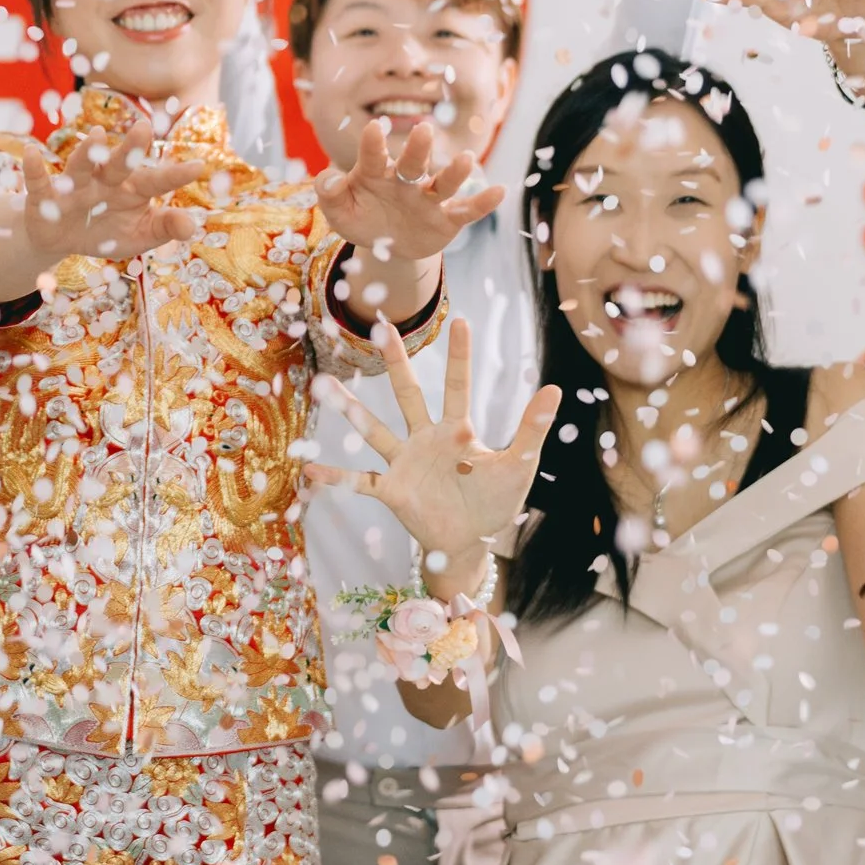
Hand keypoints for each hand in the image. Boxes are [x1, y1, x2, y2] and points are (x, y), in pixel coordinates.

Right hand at [22, 124, 210, 261]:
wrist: (61, 240)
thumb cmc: (106, 231)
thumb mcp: (137, 235)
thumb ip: (164, 228)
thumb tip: (192, 225)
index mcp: (132, 190)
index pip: (156, 181)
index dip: (175, 175)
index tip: (200, 166)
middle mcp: (105, 181)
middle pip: (120, 164)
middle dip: (130, 149)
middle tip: (144, 128)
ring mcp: (75, 186)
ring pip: (81, 167)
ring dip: (86, 152)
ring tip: (95, 135)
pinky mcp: (45, 196)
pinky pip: (39, 181)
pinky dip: (34, 169)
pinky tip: (32, 153)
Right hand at [307, 318, 561, 573]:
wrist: (468, 543)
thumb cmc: (493, 502)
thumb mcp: (518, 465)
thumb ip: (531, 429)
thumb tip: (555, 389)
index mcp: (457, 430)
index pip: (458, 386)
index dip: (458, 356)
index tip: (459, 320)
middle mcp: (425, 439)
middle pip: (408, 394)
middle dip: (396, 363)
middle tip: (381, 327)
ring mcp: (404, 463)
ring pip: (374, 429)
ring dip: (351, 409)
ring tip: (324, 383)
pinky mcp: (392, 491)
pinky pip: (359, 481)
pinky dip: (336, 478)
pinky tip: (309, 472)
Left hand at [314, 118, 502, 262]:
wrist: (387, 245)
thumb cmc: (362, 218)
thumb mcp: (339, 212)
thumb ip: (330, 194)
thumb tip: (327, 178)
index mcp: (376, 174)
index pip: (373, 157)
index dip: (373, 144)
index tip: (375, 127)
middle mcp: (405, 181)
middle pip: (413, 163)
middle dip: (418, 149)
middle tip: (424, 130)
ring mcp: (428, 198)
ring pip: (443, 183)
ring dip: (455, 172)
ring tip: (467, 159)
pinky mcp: (447, 218)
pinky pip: (467, 210)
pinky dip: (483, 203)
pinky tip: (500, 192)